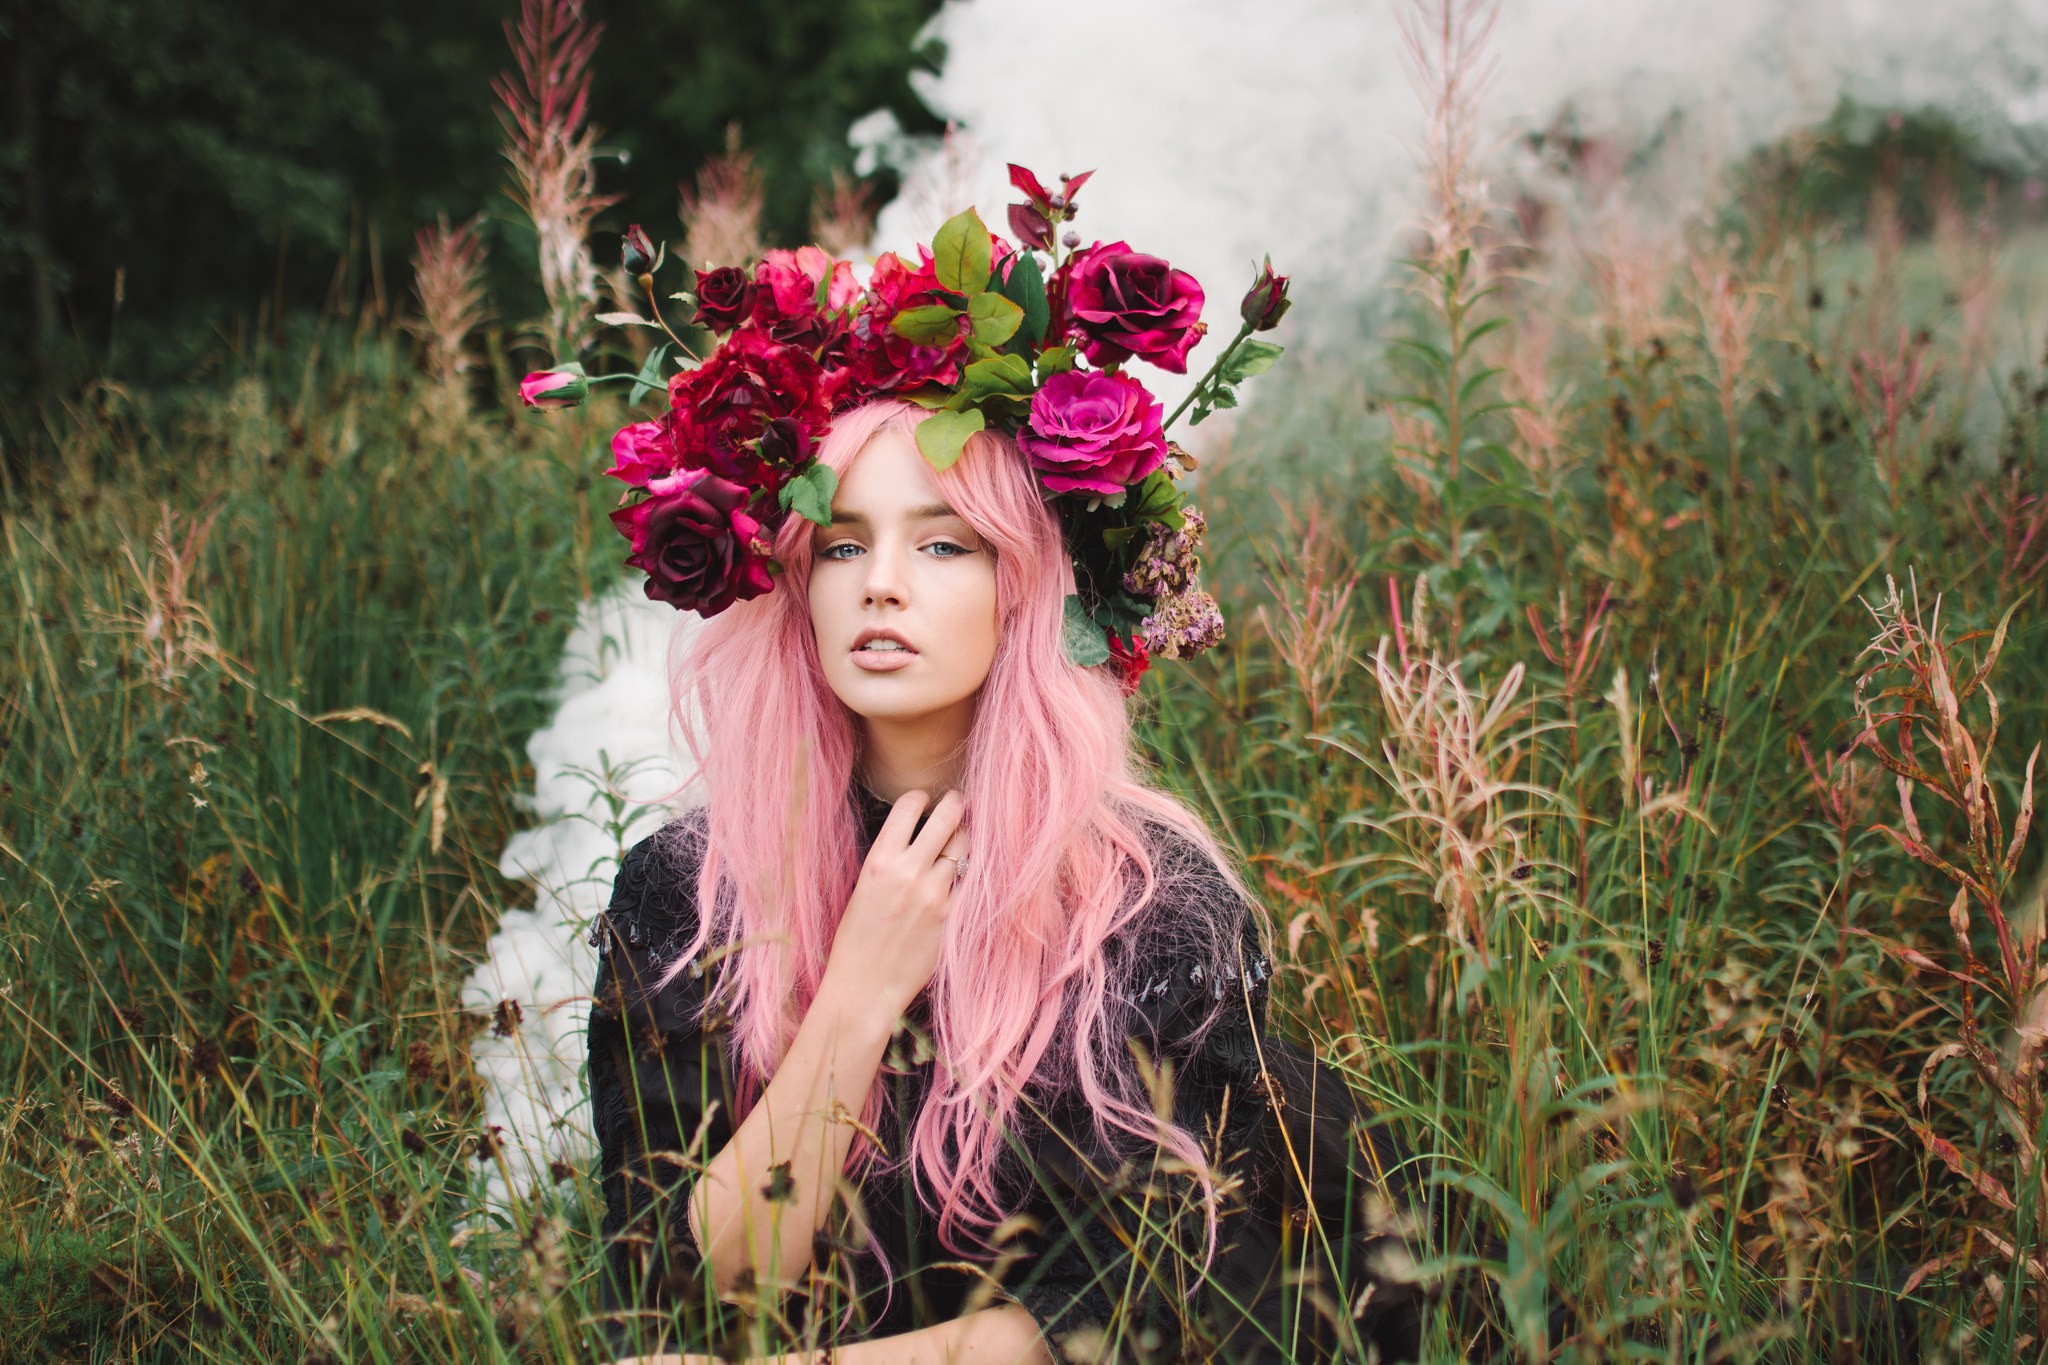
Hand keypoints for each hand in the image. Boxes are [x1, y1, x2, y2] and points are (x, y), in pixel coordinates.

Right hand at [823, 788, 967, 1017]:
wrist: (864, 987)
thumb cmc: (856, 940)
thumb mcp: (862, 889)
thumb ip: (889, 860)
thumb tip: (913, 838)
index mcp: (879, 861)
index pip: (909, 806)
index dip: (920, 798)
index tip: (925, 800)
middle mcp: (909, 872)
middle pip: (947, 817)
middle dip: (955, 804)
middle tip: (957, 803)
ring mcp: (934, 894)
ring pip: (963, 848)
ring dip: (962, 841)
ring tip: (958, 844)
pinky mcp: (951, 917)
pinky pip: (969, 882)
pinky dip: (965, 876)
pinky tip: (960, 878)